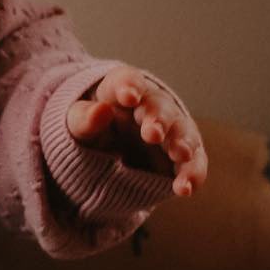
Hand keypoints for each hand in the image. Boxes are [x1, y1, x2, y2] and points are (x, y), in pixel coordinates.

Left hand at [64, 65, 206, 197]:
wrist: (103, 153)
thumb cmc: (90, 129)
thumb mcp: (77, 124)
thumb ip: (84, 119)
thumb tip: (100, 110)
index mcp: (121, 90)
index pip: (126, 81)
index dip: (129, 86)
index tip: (127, 97)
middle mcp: (152, 106)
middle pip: (159, 106)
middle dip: (158, 119)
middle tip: (152, 133)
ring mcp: (170, 130)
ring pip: (183, 132)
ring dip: (182, 143)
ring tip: (179, 155)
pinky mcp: (181, 156)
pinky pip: (193, 163)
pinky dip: (192, 174)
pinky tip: (185, 188)